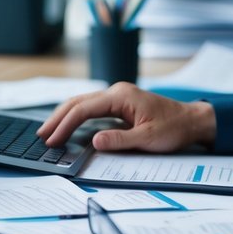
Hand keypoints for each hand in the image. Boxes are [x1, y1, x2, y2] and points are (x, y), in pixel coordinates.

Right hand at [37, 82, 215, 151]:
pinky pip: (91, 108)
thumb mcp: (148, 139)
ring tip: (48, 131)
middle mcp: (116, 92)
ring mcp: (117, 97)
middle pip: (78, 102)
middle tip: (41, 136)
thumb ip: (120, 140)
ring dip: (64, 116)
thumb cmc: (173, 128)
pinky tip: (68, 127)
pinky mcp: (119, 104)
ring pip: (82, 103)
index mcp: (121, 96)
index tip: (53, 140)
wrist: (191, 121)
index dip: (65, 125)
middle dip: (58, 118)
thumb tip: (94, 141)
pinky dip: (76, 117)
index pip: (84, 109)